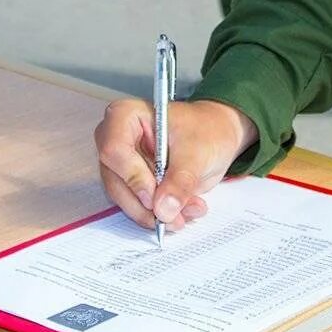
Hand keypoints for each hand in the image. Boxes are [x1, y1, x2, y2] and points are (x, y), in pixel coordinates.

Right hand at [95, 97, 256, 232]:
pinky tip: (181, 213)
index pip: (114, 149)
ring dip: (154, 214)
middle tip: (172, 215)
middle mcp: (118, 139)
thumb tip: (164, 208)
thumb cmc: (206, 129)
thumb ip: (180, 180)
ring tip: (184, 214)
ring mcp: (124, 164)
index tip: (154, 196)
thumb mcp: (198, 152)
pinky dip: (159, 215)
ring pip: (124, 199)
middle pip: (116, 180)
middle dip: (145, 204)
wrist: (217, 136)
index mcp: (127, 116)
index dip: (133, 176)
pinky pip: (137, 206)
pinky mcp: (133, 183)